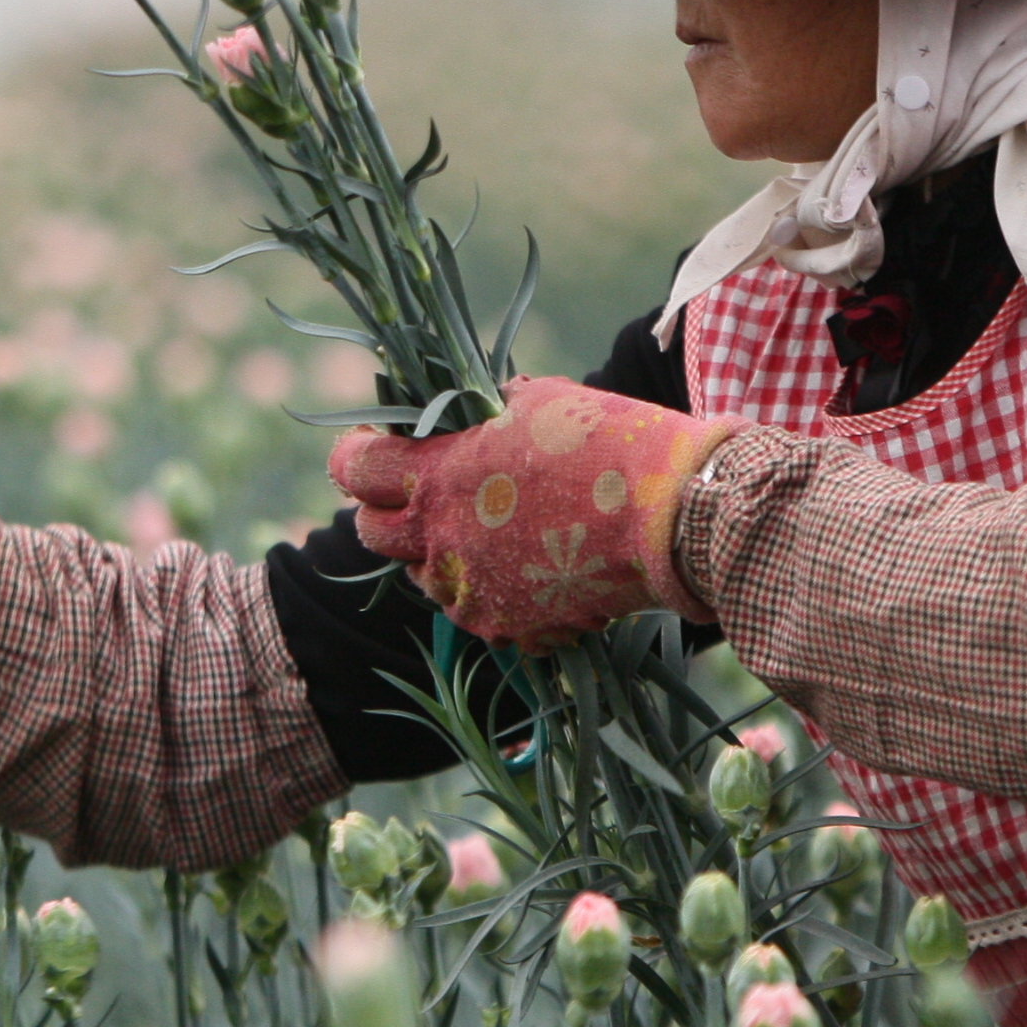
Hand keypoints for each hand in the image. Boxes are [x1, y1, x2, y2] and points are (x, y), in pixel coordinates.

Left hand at [327, 376, 739, 644]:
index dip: (356, 454)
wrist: (672, 514)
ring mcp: (472, 591)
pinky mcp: (508, 627)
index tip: (370, 449)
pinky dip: (493, 591)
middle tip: (423, 494)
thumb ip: (478, 415)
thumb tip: (462, 419)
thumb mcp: (531, 399)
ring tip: (490, 530)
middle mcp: (439, 541)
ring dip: (442, 554)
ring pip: (425, 578)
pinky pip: (478, 611)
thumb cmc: (604, 441)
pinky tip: (530, 567)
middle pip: (373, 534)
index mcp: (435, 477)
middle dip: (388, 511)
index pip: (354, 469)